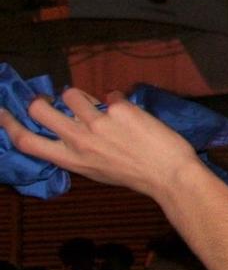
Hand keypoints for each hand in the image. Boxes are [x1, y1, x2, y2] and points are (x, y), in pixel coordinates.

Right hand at [0, 90, 202, 198]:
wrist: (169, 174)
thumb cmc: (134, 175)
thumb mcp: (95, 170)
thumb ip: (76, 150)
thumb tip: (67, 127)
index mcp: (70, 159)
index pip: (27, 142)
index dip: (9, 124)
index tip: (2, 112)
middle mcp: (78, 139)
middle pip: (40, 110)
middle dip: (41, 100)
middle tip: (53, 101)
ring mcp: (97, 122)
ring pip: (72, 94)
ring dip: (82, 96)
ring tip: (100, 107)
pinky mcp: (118, 109)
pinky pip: (109, 94)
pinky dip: (117, 101)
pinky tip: (131, 114)